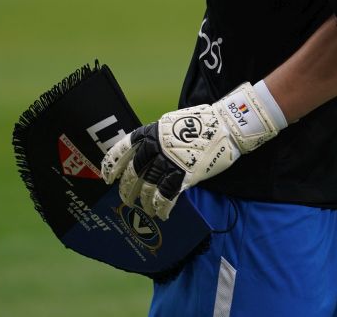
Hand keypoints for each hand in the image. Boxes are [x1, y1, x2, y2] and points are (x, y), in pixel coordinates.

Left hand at [101, 82, 279, 219]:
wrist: (229, 124)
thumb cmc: (205, 122)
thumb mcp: (174, 122)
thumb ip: (158, 138)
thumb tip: (148, 154)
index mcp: (153, 131)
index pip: (124, 148)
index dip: (112, 164)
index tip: (107, 177)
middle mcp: (157, 146)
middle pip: (135, 172)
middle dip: (128, 188)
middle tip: (126, 199)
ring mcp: (171, 161)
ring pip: (149, 186)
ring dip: (144, 201)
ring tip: (144, 209)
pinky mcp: (185, 173)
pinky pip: (167, 194)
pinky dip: (162, 206)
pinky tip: (161, 213)